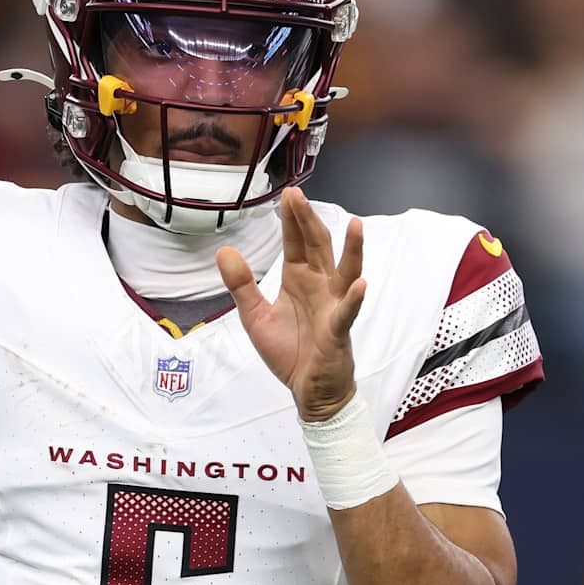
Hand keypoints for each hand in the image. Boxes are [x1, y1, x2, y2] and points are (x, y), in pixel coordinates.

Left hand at [218, 187, 365, 421]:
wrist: (308, 391)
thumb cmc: (291, 352)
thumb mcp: (256, 317)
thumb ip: (241, 285)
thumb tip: (225, 251)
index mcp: (299, 280)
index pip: (296, 243)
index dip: (291, 220)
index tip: (287, 194)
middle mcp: (320, 287)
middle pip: (318, 247)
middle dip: (308, 221)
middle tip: (298, 194)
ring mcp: (333, 306)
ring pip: (344, 272)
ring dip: (351, 249)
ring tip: (355, 225)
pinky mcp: (338, 331)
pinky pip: (347, 312)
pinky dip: (353, 299)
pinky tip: (358, 283)